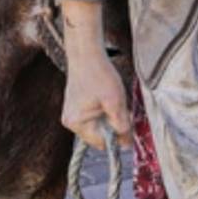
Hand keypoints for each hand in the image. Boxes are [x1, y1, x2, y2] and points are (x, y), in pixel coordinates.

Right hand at [60, 0, 132, 148]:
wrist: (86, 53)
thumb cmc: (99, 75)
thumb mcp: (116, 102)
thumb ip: (122, 125)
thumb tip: (127, 144)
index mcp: (77, 123)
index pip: (102, 143)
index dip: (117, 136)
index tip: (127, 121)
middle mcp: (70, 122)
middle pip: (99, 136)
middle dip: (113, 125)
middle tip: (121, 107)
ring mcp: (71, 114)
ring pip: (97, 126)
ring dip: (108, 117)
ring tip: (112, 100)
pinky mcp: (74, 106)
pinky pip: (92, 117)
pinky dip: (103, 111)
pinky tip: (106, 97)